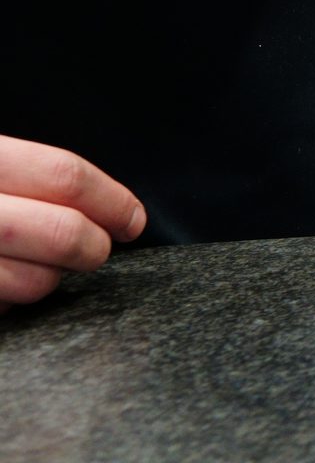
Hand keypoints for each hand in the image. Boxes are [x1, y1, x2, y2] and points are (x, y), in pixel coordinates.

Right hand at [0, 135, 146, 310]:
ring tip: (34, 264)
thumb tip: (97, 201)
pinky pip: (5, 308)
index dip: (112, 201)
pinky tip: (2, 280)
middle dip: (94, 247)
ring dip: (50, 278)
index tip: (133, 220)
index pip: (65, 176)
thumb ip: (26, 174)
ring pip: (38, 282)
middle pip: (64, 232)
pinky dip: (12, 301)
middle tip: (96, 249)